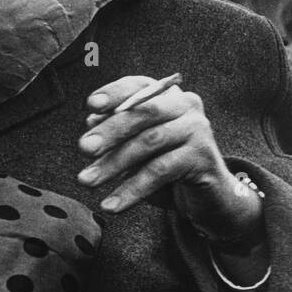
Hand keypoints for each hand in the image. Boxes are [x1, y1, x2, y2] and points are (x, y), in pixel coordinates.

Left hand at [76, 76, 262, 242]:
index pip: (138, 86)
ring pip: (149, 142)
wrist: (209, 197)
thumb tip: (91, 121)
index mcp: (166, 95)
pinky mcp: (204, 157)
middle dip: (109, 131)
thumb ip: (116, 131)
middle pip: (142, 112)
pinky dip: (132, 189)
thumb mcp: (135, 146)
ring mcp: (198, 129)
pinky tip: (113, 204)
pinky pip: (160, 171)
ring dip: (113, 163)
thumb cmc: (165, 163)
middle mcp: (186, 105)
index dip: (114, 93)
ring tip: (87, 180)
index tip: (91, 105)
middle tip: (83, 148)